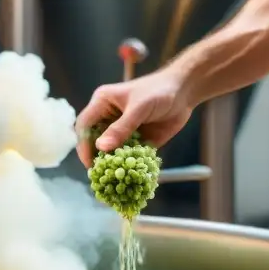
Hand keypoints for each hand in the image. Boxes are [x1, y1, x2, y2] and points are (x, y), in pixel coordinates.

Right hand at [75, 69, 193, 166]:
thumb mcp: (139, 108)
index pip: (84, 125)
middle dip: (96, 157)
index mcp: (102, 104)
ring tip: (115, 179)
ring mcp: (122, 130)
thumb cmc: (159, 90)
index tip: (89, 162)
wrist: (185, 92)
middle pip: (94, 140)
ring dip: (113, 163)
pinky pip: (129, 156)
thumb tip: (101, 147)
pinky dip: (130, 166)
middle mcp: (108, 118)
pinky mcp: (137, 140)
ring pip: (111, 151)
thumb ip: (121, 128)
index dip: (83, 144)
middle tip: (101, 174)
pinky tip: (132, 176)